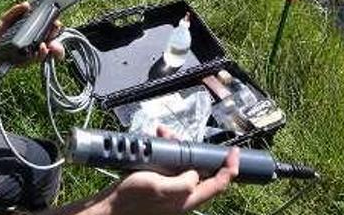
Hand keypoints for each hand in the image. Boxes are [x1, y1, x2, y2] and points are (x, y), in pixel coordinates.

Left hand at [0, 2, 65, 66]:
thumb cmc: (0, 34)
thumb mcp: (6, 19)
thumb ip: (15, 11)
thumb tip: (26, 4)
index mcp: (34, 32)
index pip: (50, 29)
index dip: (55, 25)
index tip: (56, 21)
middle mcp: (36, 43)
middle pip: (53, 40)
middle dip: (56, 35)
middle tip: (55, 28)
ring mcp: (32, 53)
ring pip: (48, 51)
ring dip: (52, 46)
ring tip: (48, 41)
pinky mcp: (26, 62)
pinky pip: (37, 59)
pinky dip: (41, 54)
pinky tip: (41, 47)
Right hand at [96, 126, 239, 214]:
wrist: (110, 208)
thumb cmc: (132, 200)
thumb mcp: (160, 188)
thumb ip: (184, 182)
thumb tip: (195, 173)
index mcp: (187, 200)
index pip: (218, 185)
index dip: (230, 169)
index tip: (234, 153)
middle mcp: (182, 197)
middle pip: (201, 172)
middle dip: (195, 150)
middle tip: (181, 138)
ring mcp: (170, 192)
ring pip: (184, 165)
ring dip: (177, 148)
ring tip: (162, 136)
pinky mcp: (159, 185)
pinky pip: (170, 166)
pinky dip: (165, 153)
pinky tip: (154, 143)